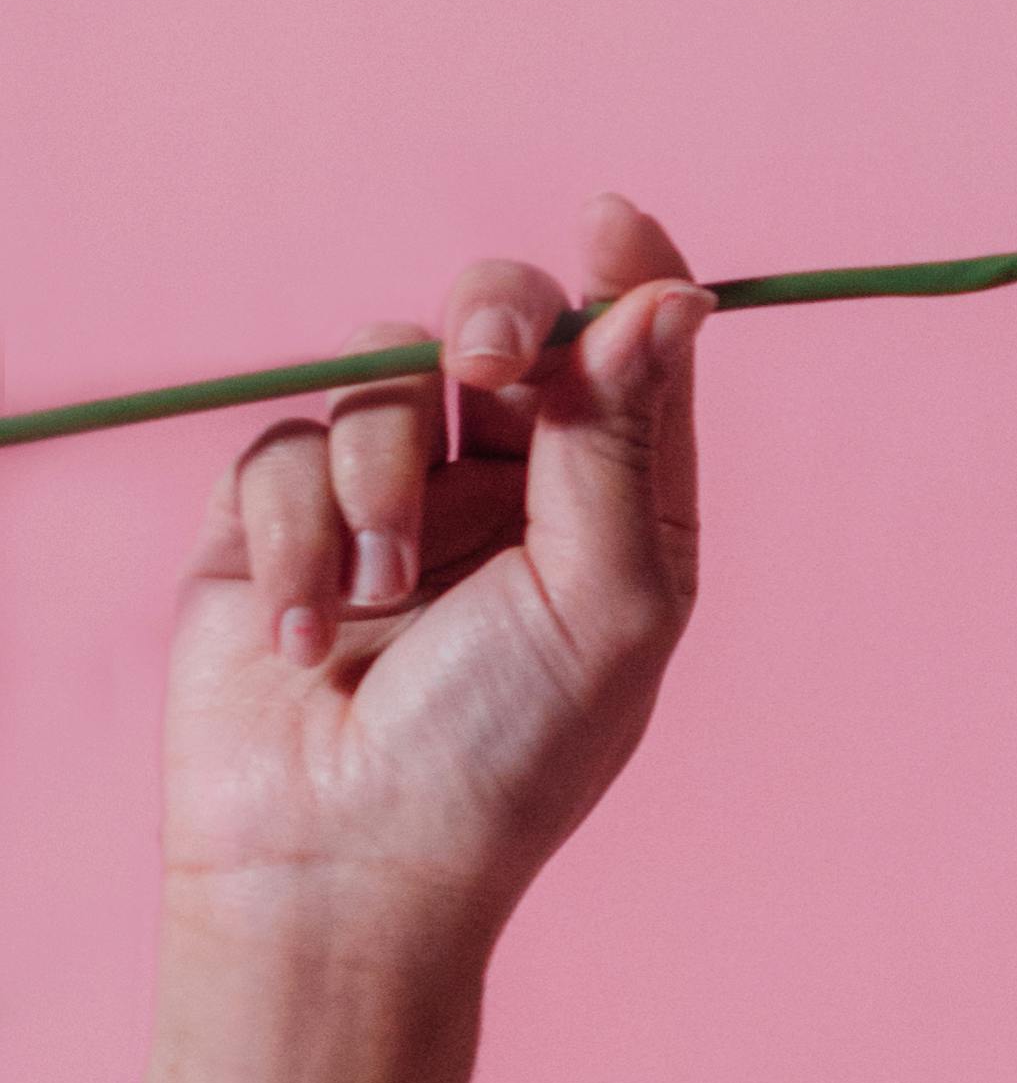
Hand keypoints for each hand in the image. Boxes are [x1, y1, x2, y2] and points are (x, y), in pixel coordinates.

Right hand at [160, 192, 712, 962]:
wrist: (342, 860)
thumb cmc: (504, 754)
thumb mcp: (601, 600)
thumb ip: (621, 443)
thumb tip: (670, 300)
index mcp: (619, 509)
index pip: (631, 355)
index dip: (623, 274)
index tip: (609, 221)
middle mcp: (513, 487)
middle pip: (500, 321)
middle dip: (490, 313)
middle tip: (484, 355)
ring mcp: (393, 495)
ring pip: (380, 371)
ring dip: (379, 468)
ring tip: (385, 592)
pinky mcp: (280, 517)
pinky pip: (281, 441)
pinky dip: (299, 529)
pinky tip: (312, 631)